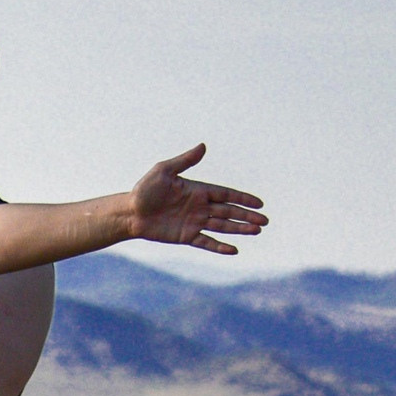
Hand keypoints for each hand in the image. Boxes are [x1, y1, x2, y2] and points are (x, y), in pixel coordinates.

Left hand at [126, 146, 267, 254]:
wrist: (130, 212)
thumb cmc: (145, 189)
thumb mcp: (164, 171)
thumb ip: (185, 161)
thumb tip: (203, 146)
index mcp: (198, 190)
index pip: (226, 194)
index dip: (243, 199)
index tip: (260, 203)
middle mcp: (200, 207)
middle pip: (229, 211)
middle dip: (247, 216)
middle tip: (265, 221)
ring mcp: (194, 222)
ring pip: (222, 226)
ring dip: (239, 229)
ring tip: (256, 231)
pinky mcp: (186, 236)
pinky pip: (206, 242)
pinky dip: (219, 246)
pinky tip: (234, 250)